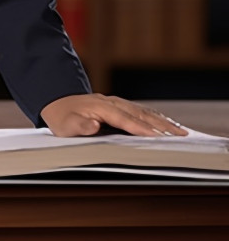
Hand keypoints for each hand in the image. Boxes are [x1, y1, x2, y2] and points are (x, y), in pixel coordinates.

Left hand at [40, 94, 189, 137]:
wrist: (58, 103)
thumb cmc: (62, 118)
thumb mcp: (65, 125)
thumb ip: (79, 126)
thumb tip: (93, 125)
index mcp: (99, 107)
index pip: (124, 119)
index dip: (140, 128)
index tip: (157, 137)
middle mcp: (111, 102)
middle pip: (139, 114)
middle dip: (160, 125)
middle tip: (180, 136)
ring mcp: (116, 103)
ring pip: (143, 112)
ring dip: (162, 121)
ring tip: (181, 132)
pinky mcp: (119, 106)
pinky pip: (140, 111)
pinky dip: (155, 117)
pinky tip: (167, 124)